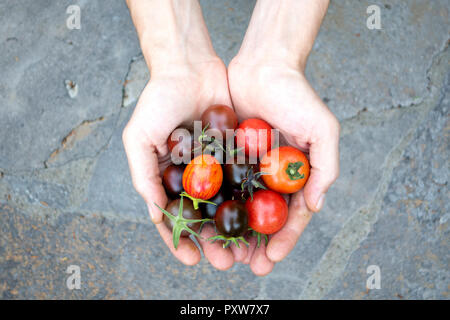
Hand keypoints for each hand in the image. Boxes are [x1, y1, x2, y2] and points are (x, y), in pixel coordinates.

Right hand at [122, 58, 246, 268]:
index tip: (192, 260)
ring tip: (248, 251)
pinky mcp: (236, 154)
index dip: (180, 241)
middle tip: (227, 262)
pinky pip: (244, 181)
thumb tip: (156, 214)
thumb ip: (144, 176)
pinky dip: (252, 200)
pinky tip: (261, 218)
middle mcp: (192, 177)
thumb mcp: (139, 138)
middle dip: (214, 242)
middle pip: (204, 218)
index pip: (172, 218)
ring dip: (236, 229)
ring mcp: (215, 167)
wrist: (189, 67)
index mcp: (166, 178)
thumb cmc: (157, 100)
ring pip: (227, 205)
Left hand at [228, 58, 339, 274]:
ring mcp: (248, 169)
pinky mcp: (226, 157)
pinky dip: (214, 205)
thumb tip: (317, 205)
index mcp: (296, 176)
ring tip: (224, 254)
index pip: (293, 215)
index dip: (285, 239)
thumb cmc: (297, 95)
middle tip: (247, 266)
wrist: (264, 66)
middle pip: (264, 219)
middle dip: (257, 245)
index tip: (272, 258)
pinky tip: (205, 223)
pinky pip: (220, 185)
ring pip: (240, 208)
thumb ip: (325, 167)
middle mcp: (272, 177)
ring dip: (233, 233)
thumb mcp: (323, 128)